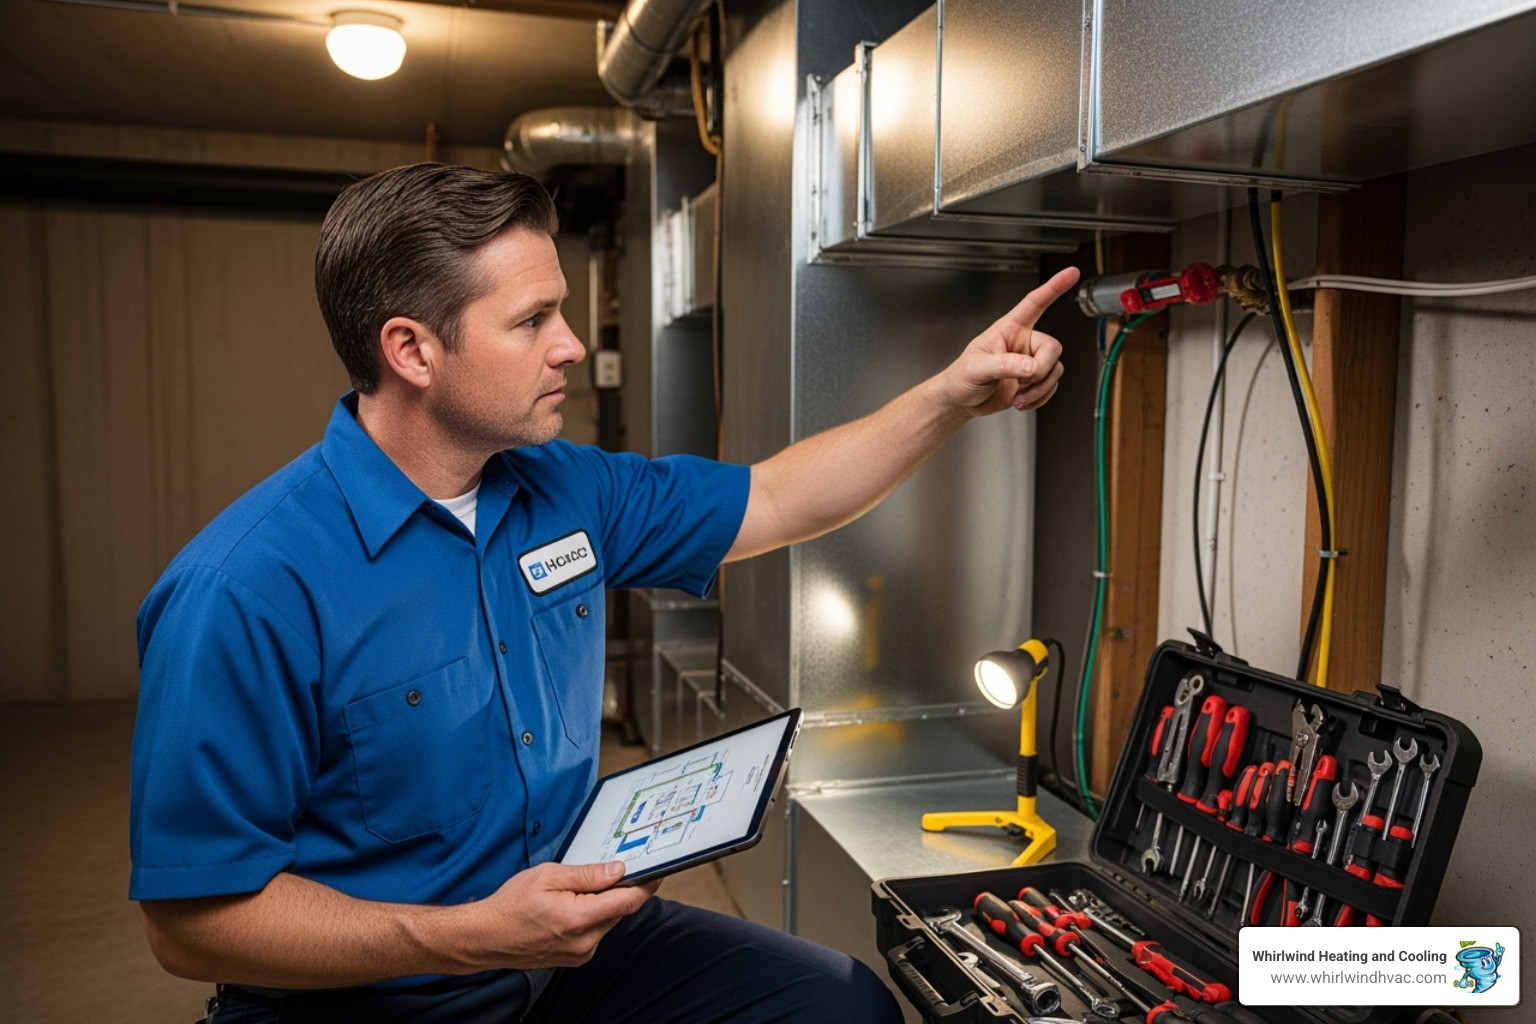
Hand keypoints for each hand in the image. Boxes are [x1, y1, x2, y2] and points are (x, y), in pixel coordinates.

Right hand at [459, 860, 658, 970]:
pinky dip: (593, 916)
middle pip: (620, 910)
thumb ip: (587, 874)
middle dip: (619, 890)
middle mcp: (585, 942)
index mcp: (579, 919)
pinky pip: (596, 932)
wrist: (487, 937)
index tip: (655, 872)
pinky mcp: (576, 958)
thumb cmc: (511, 905)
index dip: (646, 884)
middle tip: (610, 870)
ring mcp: (581, 953)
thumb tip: (618, 870)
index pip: (628, 901)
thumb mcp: (549, 876)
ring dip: (604, 904)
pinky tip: (572, 906)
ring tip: (577, 890)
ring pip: (608, 921)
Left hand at [940, 266, 1078, 416]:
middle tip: (1022, 381)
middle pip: (1053, 348)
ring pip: (1055, 370)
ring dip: (1039, 388)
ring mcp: (1030, 363)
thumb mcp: (976, 368)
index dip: (1054, 288)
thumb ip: (1004, 365)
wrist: (962, 401)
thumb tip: (1029, 367)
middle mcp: (1024, 343)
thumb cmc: (962, 377)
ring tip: (1017, 395)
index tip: (1072, 273)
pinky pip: (1052, 387)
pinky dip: (1039, 398)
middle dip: (1041, 369)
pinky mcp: (1034, 382)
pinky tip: (1021, 400)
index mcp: (1009, 329)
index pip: (1035, 303)